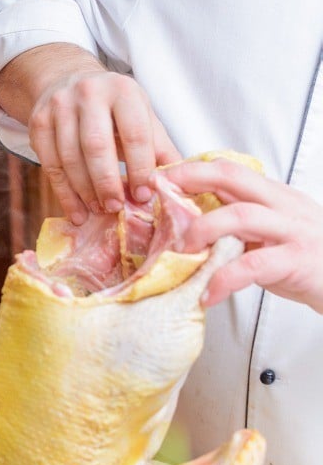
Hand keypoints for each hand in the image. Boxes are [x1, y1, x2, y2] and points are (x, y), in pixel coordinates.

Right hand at [27, 70, 179, 223]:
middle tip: (115, 208)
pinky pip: (50, 165)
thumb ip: (158, 147)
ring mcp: (59, 106)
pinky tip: (77, 211)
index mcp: (123, 90)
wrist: (67, 78)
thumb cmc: (112, 106)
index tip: (144, 196)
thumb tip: (177, 182)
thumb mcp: (140, 115)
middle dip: (107, 182)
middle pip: (96, 146)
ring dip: (84, 191)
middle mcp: (89, 93)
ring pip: (69, 158)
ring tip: (98, 211)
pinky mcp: (38, 122)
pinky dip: (64, 193)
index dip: (140, 168)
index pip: (134, 134)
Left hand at [155, 160, 322, 312]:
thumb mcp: (269, 236)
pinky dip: (225, 280)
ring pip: (241, 215)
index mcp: (274, 197)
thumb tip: (186, 228)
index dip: (192, 170)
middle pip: (233, 177)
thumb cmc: (307, 262)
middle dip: (190, 181)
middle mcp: (283, 206)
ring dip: (203, 229)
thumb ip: (235, 228)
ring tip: (180, 250)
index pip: (230, 170)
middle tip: (158, 197)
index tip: (160, 178)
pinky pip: (253, 265)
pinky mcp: (297, 260)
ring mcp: (292, 231)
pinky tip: (208, 295)